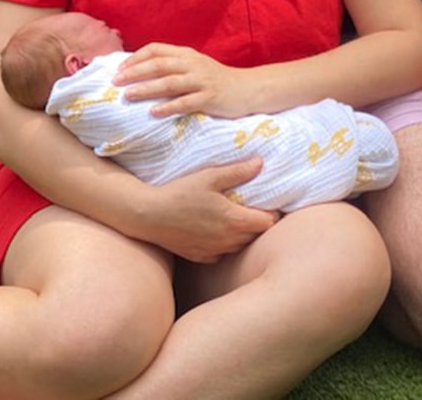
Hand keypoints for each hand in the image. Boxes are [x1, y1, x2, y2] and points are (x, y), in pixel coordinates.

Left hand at [115, 43, 254, 117]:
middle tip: (116, 82)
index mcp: (187, 54)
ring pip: (170, 83)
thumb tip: (140, 73)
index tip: (119, 69)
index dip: (136, 58)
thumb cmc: (216, 80)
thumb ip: (173, 66)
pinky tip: (154, 113)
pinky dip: (169, 107)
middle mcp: (193, 64)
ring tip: (129, 96)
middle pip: (160, 64)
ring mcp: (202, 80)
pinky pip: (186, 102)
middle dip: (135, 72)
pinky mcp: (210, 97)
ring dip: (147, 89)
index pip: (156, 49)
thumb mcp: (195, 66)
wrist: (248, 89)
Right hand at [133, 158, 277, 262]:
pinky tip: (219, 230)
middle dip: (260, 223)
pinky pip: (222, 253)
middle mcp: (226, 240)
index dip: (273, 213)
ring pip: (239, 246)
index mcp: (233, 220)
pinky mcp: (200, 257)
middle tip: (256, 207)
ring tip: (239, 217)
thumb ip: (238, 171)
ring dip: (244, 234)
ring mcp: (213, 251)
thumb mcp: (210, 176)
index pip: (267, 223)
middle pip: (255, 236)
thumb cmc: (180, 192)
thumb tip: (261, 163)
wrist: (149, 216)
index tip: (271, 202)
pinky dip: (226, 244)